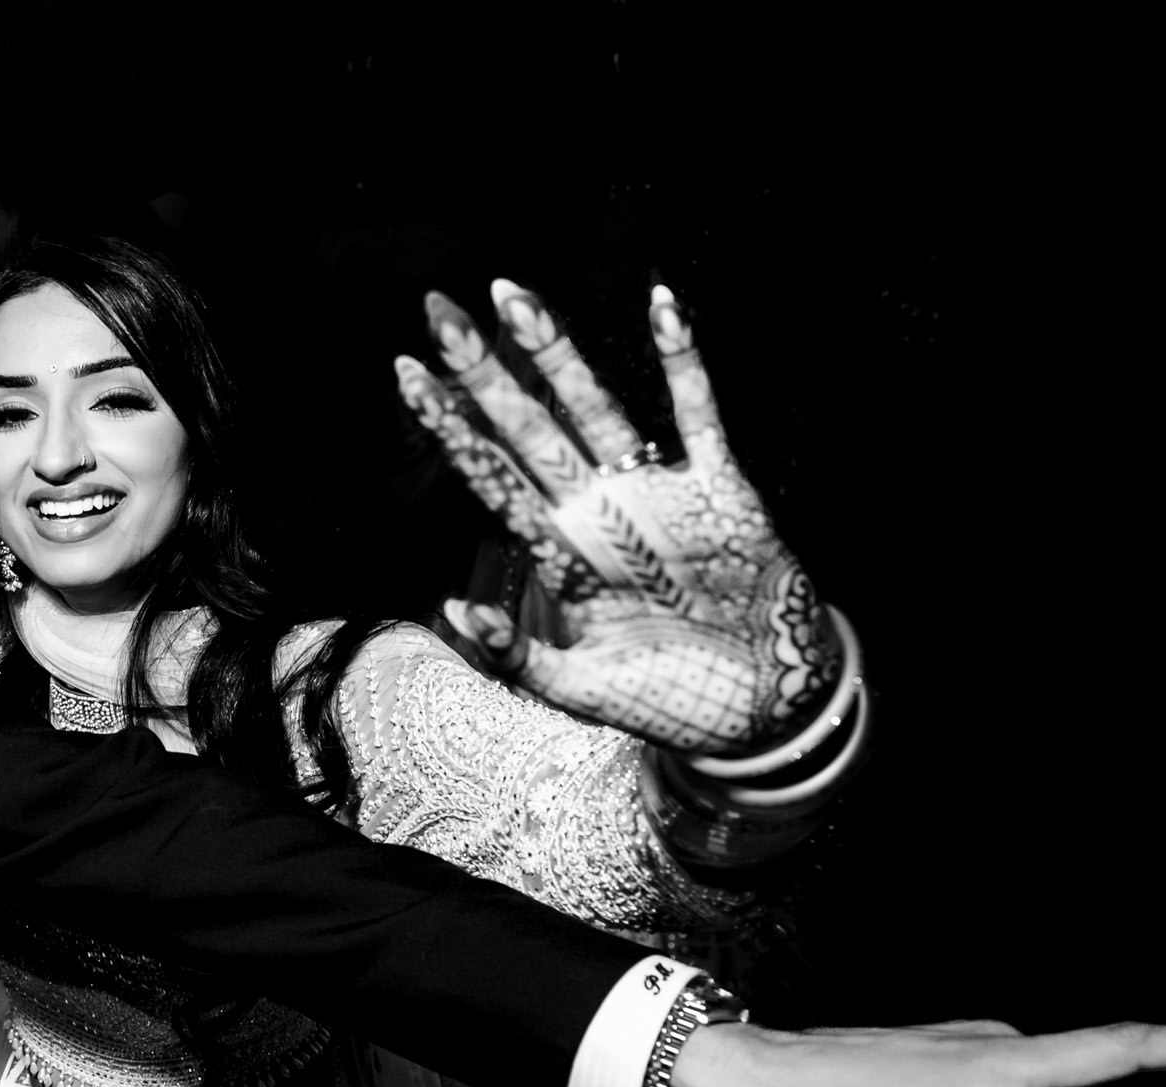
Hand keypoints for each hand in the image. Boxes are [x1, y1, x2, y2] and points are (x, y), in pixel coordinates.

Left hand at [395, 282, 836, 754]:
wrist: (761, 708)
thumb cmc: (666, 699)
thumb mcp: (576, 690)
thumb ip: (515, 657)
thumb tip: (452, 609)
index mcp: (559, 554)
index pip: (490, 477)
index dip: (450, 427)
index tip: (403, 372)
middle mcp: (598, 511)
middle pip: (527, 428)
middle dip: (483, 372)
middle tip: (438, 310)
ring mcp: (656, 495)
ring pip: (597, 410)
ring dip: (558, 355)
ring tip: (513, 298)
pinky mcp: (721, 491)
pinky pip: (699, 414)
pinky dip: (684, 361)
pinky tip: (662, 304)